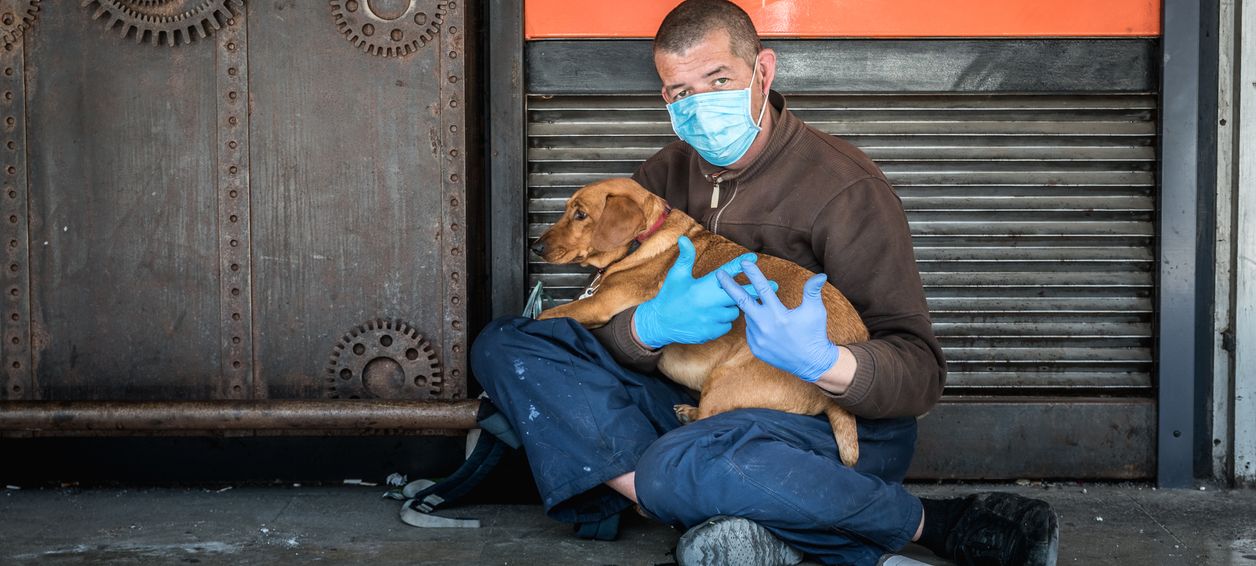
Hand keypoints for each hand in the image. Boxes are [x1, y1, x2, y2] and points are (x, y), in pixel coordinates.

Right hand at [633, 236, 770, 348]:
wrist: (659, 323)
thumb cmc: (669, 296)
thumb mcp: (676, 276)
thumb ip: (685, 257)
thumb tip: (684, 238)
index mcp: (703, 286)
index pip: (725, 273)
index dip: (740, 265)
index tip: (754, 258)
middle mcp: (709, 302)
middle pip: (740, 295)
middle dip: (757, 290)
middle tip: (776, 285)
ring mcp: (711, 319)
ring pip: (733, 312)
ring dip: (731, 307)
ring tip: (718, 305)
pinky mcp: (711, 332)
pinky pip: (726, 325)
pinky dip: (723, 321)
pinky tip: (712, 318)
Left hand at [716, 261, 838, 381]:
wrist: (812, 363)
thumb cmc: (814, 334)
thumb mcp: (816, 311)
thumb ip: (812, 291)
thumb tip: (820, 275)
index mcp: (778, 315)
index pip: (763, 289)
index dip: (753, 274)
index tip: (744, 262)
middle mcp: (765, 327)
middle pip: (742, 301)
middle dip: (729, 286)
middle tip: (719, 274)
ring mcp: (758, 339)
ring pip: (749, 317)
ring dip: (753, 310)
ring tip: (766, 312)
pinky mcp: (756, 349)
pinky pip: (750, 331)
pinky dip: (755, 325)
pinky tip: (767, 328)